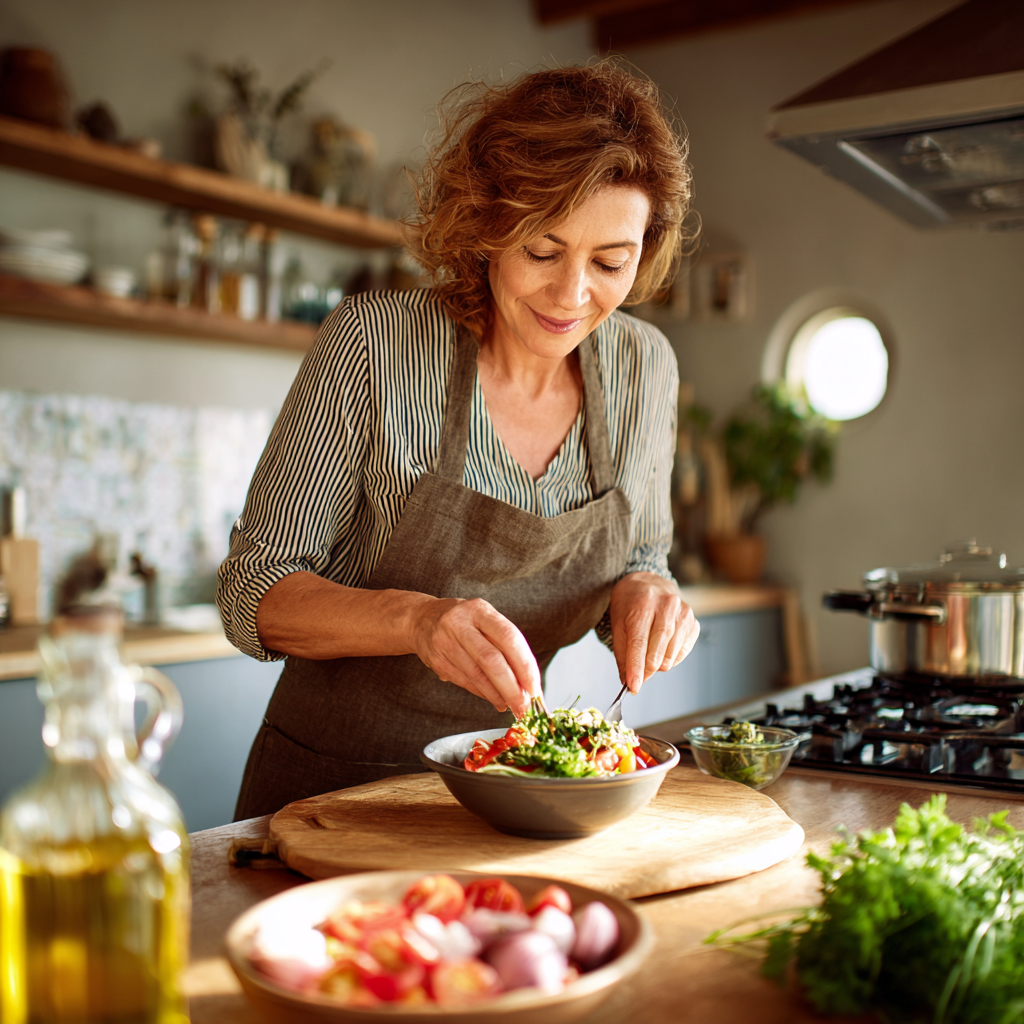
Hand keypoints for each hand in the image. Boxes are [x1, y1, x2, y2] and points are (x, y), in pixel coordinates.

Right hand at [410, 597, 541, 715]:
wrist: (421, 620)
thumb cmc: (464, 621)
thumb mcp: (484, 619)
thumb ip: (506, 644)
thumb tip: (527, 682)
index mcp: (479, 610)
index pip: (508, 637)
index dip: (524, 665)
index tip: (535, 687)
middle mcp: (460, 624)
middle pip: (491, 660)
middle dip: (511, 688)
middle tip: (524, 706)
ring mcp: (445, 643)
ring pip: (477, 676)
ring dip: (498, 695)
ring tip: (512, 706)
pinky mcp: (436, 661)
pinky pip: (465, 682)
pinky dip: (483, 694)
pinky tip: (495, 700)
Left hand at [609, 572, 698, 693]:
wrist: (649, 583)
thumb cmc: (630, 604)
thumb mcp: (618, 624)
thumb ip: (623, 654)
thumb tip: (628, 682)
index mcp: (642, 605)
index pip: (639, 643)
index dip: (636, 668)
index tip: (633, 687)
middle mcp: (665, 606)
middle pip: (657, 652)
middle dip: (646, 670)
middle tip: (639, 675)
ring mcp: (683, 613)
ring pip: (670, 655)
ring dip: (658, 664)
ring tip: (649, 655)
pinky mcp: (693, 621)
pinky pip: (682, 652)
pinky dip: (670, 658)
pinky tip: (662, 649)